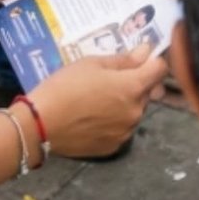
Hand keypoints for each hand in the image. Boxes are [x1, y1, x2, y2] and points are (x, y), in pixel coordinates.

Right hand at [28, 46, 166, 159]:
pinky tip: (93, 117)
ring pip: (134, 111)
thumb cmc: (64, 87)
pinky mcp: (112, 147)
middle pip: (147, 91)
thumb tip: (146, 52)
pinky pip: (121, 128)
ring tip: (97, 100)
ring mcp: (125, 132)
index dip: (151, 61)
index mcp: (133, 88)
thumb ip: (124, 60)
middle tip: (109, 80)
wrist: (39, 125)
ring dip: (125, 103)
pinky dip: (114, 121)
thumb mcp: (92, 64)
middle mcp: (135, 112)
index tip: (138, 59)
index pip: (160, 69)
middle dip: (135, 83)